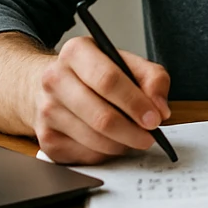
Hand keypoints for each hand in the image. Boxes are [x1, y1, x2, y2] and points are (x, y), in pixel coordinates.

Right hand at [29, 35, 172, 163]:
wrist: (55, 85)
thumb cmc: (96, 74)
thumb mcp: (126, 62)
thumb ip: (152, 78)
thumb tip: (160, 109)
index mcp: (76, 52)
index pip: (108, 80)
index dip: (135, 103)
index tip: (155, 118)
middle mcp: (54, 79)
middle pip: (101, 116)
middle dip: (132, 131)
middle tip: (150, 136)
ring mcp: (46, 111)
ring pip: (95, 140)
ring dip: (122, 144)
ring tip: (133, 137)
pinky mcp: (46, 139)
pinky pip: (86, 155)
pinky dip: (106, 153)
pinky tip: (111, 142)